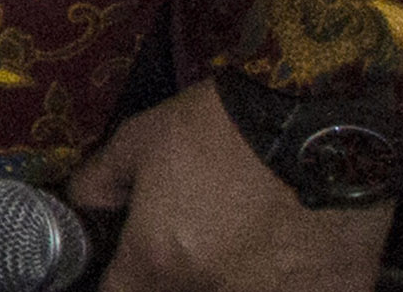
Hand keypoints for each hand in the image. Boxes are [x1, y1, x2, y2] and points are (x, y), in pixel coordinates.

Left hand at [74, 82, 395, 291]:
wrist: (318, 126)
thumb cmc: (220, 128)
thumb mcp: (141, 138)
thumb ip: (103, 178)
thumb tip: (83, 202)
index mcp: (159, 260)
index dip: (123, 278)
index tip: (135, 262)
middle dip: (177, 278)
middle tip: (200, 239)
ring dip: (237, 279)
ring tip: (250, 243)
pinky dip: (291, 281)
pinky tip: (295, 253)